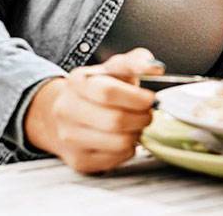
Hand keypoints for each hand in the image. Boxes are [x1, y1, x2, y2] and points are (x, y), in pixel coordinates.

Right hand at [25, 47, 162, 173]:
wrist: (66, 113)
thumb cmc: (98, 88)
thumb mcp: (115, 68)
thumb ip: (137, 62)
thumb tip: (156, 68)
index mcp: (78, 82)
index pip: (107, 92)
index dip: (136, 98)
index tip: (150, 99)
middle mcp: (66, 110)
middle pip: (115, 120)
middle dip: (142, 118)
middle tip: (147, 114)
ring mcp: (69, 137)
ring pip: (119, 143)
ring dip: (137, 134)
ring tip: (136, 125)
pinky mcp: (78, 159)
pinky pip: (116, 159)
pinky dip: (128, 150)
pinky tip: (122, 138)